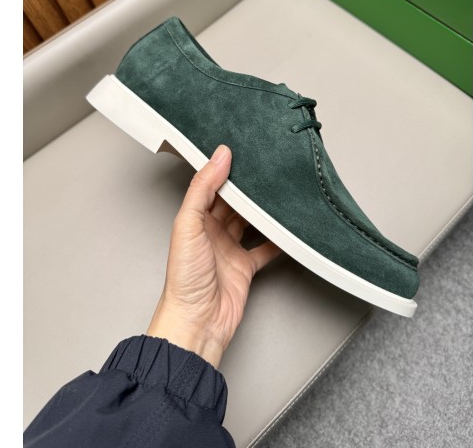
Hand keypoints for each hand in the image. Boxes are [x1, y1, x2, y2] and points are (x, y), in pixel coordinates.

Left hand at [147, 145, 280, 367]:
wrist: (198, 321)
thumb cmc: (185, 278)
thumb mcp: (189, 225)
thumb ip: (202, 189)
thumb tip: (218, 156)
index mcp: (195, 220)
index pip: (211, 186)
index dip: (224, 169)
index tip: (241, 150)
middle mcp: (212, 232)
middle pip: (232, 203)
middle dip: (247, 187)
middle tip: (266, 168)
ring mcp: (229, 249)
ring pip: (249, 222)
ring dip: (262, 210)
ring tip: (278, 192)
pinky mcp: (245, 267)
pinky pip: (264, 248)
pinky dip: (276, 240)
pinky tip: (287, 230)